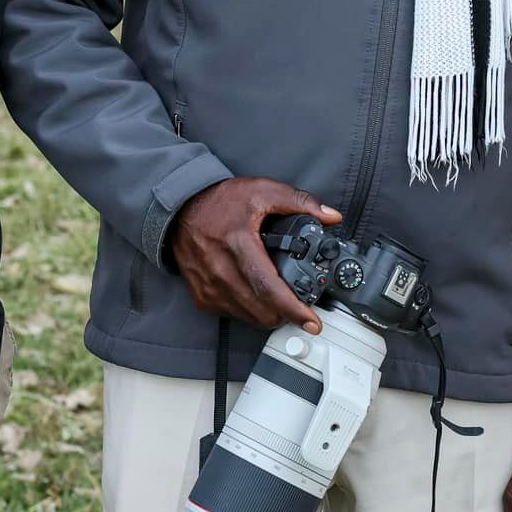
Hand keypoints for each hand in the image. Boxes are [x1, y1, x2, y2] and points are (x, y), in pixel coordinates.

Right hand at [168, 178, 340, 331]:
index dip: (293, 309)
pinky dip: (250, 312)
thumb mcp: (262, 190)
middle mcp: (221, 270)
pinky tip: (257, 298)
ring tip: (282, 303)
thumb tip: (331, 216)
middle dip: (287, 315)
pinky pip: (233, 314)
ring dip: (269, 315)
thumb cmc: (219, 201)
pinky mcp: (202, 296)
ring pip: (248, 317)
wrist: (180, 209)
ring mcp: (210, 287)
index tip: (312, 321)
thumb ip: (299, 202)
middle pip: (262, 310)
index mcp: (238, 244)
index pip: (269, 287)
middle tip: (302, 309)